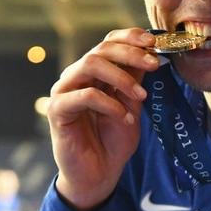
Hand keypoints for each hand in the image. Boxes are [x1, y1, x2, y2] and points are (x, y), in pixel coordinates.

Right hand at [47, 28, 158, 210]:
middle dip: (131, 54)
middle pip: (101, 49)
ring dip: (121, 77)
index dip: (130, 37)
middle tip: (154, 64)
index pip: (109, 42)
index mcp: (94, 72)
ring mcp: (64, 90)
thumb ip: (135, 78)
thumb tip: (150, 51)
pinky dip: (110, 104)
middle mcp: (77, 76)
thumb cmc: (114, 138)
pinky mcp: (57, 109)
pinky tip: (125, 118)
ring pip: (91, 65)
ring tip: (141, 96)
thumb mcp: (132, 103)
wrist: (99, 172)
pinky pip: (84, 96)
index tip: (154, 42)